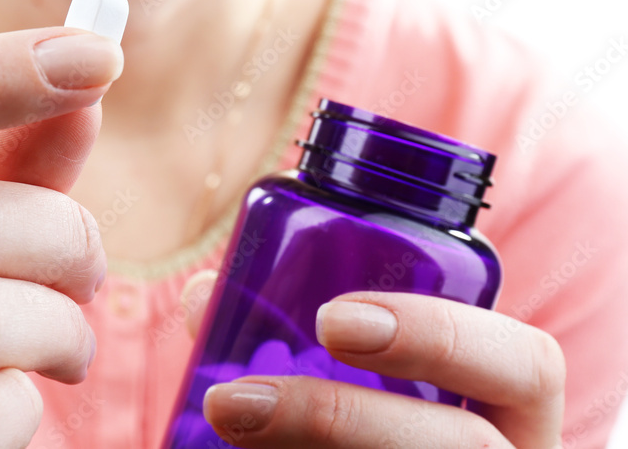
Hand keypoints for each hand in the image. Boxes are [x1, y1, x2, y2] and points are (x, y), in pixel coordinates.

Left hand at [181, 272, 565, 447]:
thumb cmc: (369, 433)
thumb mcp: (353, 395)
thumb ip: (289, 344)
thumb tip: (202, 296)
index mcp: (512, 422)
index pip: (528, 366)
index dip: (439, 333)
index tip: (330, 320)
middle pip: (465, 448)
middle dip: (339, 417)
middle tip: (235, 399)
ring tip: (222, 424)